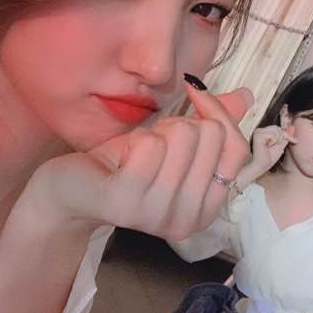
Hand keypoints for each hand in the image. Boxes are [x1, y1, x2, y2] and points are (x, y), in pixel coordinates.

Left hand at [30, 82, 253, 241]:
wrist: (67, 192)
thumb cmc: (120, 166)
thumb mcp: (170, 144)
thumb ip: (209, 124)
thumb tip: (246, 96)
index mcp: (206, 209)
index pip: (236, 148)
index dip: (218, 112)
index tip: (194, 92)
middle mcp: (188, 219)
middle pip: (209, 137)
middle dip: (177, 124)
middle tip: (149, 144)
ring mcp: (158, 214)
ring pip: (181, 136)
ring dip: (153, 133)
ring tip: (133, 153)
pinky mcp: (127, 203)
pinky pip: (150, 146)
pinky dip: (135, 139)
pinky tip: (121, 157)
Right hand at [249, 124, 297, 171]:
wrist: (261, 166)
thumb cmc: (269, 158)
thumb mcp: (281, 145)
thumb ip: (286, 136)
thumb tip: (292, 127)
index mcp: (263, 132)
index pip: (278, 128)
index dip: (287, 135)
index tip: (296, 141)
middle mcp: (259, 131)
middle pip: (278, 128)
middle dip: (282, 138)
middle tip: (276, 146)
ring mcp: (258, 132)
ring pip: (276, 130)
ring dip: (277, 140)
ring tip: (270, 147)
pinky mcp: (257, 135)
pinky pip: (272, 135)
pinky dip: (273, 142)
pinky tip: (266, 147)